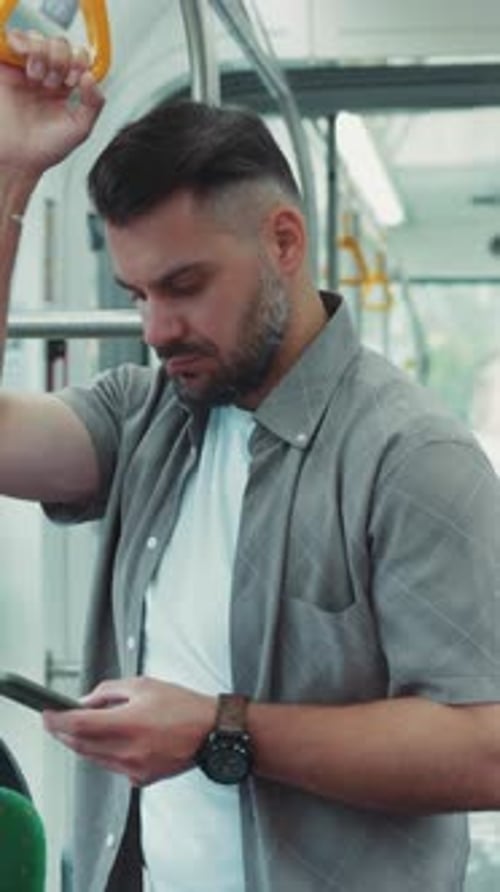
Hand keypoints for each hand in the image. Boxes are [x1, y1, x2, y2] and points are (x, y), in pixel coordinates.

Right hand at [0, 29, 103, 176]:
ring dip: (42, 53)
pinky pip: (14, 40)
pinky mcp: (6, 69)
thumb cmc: (46, 149)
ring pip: (38, 38)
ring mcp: (26, 71)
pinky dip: (22, 41)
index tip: (76, 79)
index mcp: (66, 88)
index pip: (78, 58)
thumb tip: (91, 77)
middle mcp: (47, 76)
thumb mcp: (81, 129)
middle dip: (61, 59)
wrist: (18, 159)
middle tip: (54, 82)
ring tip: (37, 77)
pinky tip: (26, 60)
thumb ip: (94, 103)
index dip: (80, 62)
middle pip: (59, 45)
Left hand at [42, 677, 216, 786]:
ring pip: (94, 758)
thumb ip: (110, 691)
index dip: (56, 720)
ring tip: (88, 727)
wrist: (213, 733)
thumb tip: (87, 701)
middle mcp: (128, 751)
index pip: (78, 726)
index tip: (48, 714)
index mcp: (129, 724)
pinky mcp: (141, 779)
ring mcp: (134, 769)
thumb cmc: (185, 707)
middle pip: (80, 746)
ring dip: (84, 744)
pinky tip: (114, 740)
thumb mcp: (145, 685)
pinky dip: (106, 754)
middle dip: (64, 733)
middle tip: (58, 720)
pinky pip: (113, 767)